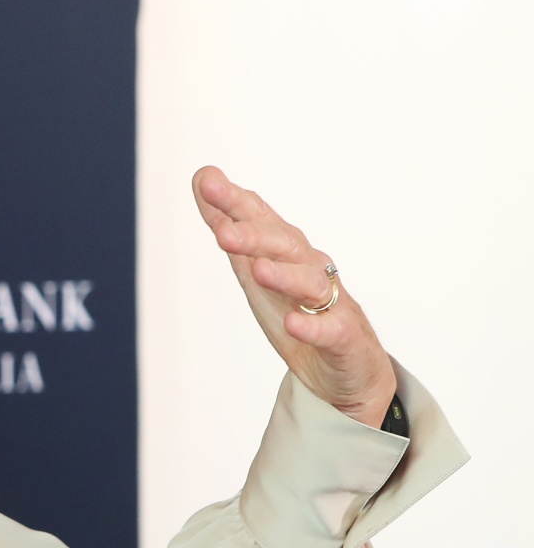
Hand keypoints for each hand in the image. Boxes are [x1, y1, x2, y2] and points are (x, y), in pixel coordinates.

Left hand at [192, 166, 397, 425]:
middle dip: (254, 237)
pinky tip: (293, 324)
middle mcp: (311, 269)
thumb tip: (203, 179)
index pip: (260, 219)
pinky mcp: (344, 337)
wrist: (346, 368)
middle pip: (284, 246)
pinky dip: (312, 327)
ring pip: (310, 283)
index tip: (206, 182)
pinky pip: (330, 330)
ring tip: (258, 270)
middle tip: (224, 234)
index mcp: (287, 252)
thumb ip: (230, 228)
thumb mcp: (254, 270)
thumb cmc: (297, 309)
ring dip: (284, 276)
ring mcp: (331, 302)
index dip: (234, 201)